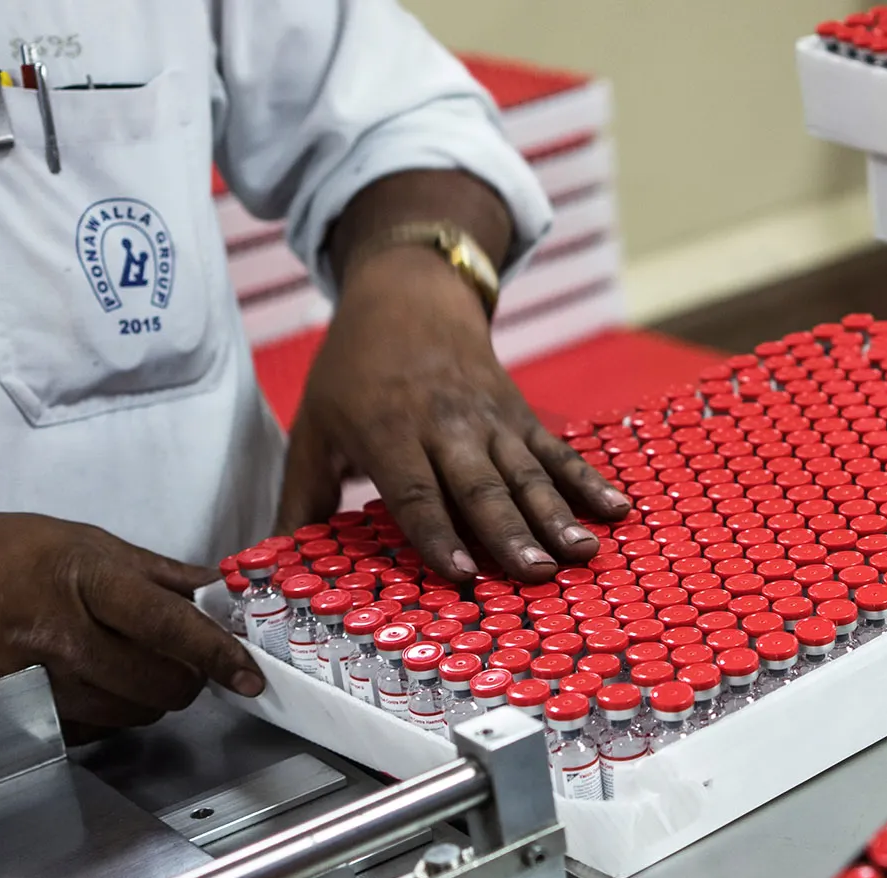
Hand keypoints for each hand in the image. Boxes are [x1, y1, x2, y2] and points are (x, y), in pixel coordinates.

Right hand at [0, 513, 264, 735]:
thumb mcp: (66, 537)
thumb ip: (147, 569)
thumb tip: (213, 586)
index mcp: (78, 577)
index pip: (168, 625)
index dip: (216, 654)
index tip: (250, 676)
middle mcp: (58, 635)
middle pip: (159, 683)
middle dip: (187, 679)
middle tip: (184, 661)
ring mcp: (34, 683)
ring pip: (131, 713)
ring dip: (149, 698)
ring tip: (126, 664)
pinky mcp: (15, 718)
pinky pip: (91, 730)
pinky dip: (108, 714)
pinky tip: (87, 683)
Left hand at [277, 245, 628, 582]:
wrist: (410, 293)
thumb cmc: (352, 372)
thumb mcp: (313, 428)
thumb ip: (300, 500)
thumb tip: (271, 564)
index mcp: (387, 430)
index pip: (415, 490)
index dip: (437, 533)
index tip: (462, 574)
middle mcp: (444, 424)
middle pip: (479, 487)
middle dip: (509, 533)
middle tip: (533, 575)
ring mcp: (489, 418)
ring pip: (525, 473)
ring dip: (555, 516)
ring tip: (580, 556)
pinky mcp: (521, 413)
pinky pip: (557, 451)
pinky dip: (588, 481)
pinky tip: (616, 510)